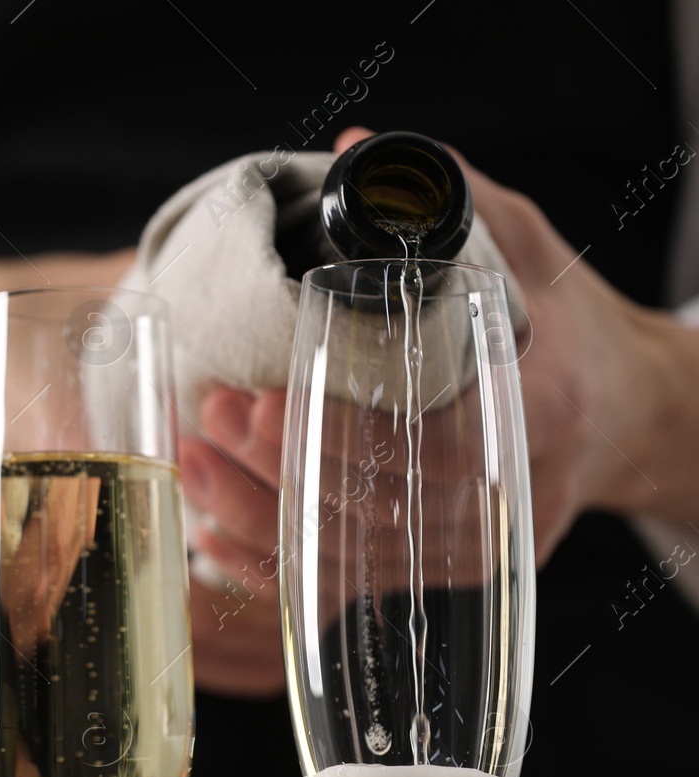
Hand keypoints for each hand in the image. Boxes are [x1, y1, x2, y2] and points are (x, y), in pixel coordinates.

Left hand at [179, 125, 698, 698]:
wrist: (620, 415)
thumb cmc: (563, 327)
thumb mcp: (524, 248)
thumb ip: (449, 201)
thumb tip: (349, 151)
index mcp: (539, 415)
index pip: (431, 444)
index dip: (338, 430)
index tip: (261, 391)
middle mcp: (507, 499)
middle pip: (377, 508)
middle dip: (279, 466)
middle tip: (212, 417)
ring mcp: (473, 549)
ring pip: (353, 559)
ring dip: (258, 518)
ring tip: (191, 464)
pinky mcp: (438, 575)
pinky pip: (350, 591)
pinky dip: (274, 569)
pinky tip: (212, 535)